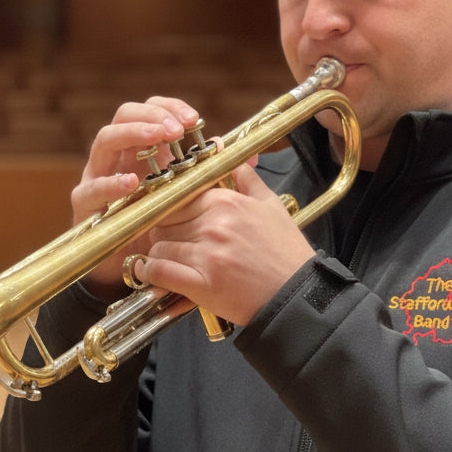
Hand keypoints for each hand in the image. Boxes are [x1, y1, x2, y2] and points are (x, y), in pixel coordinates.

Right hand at [71, 95, 200, 294]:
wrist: (132, 267)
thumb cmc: (159, 224)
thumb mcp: (187, 194)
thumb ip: (211, 173)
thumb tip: (250, 160)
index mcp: (142, 148)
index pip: (151, 111)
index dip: (170, 108)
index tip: (194, 120)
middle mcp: (118, 156)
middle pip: (124, 115)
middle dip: (151, 116)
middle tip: (176, 129)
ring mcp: (98, 176)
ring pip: (104, 141)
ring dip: (131, 134)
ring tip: (156, 139)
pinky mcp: (85, 205)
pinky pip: (91, 188)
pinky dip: (110, 183)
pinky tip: (131, 183)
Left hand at [136, 162, 315, 324]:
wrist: (297, 294)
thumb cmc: (285, 252)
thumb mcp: (271, 205)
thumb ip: (246, 178)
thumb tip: (229, 157)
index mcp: (226, 202)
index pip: (177, 196)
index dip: (171, 208)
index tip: (172, 218)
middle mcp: (213, 225)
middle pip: (163, 221)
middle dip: (163, 231)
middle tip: (171, 241)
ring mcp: (206, 255)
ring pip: (158, 246)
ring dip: (160, 254)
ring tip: (170, 261)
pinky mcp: (201, 285)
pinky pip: (160, 272)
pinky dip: (154, 274)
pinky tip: (159, 276)